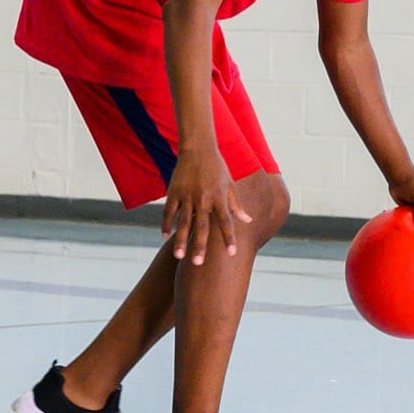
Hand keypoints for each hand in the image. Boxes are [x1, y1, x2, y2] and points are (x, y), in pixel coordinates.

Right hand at [161, 145, 249, 264]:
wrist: (198, 148)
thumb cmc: (217, 168)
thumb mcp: (230, 185)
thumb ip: (236, 205)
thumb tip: (248, 220)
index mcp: (219, 198)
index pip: (226, 222)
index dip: (229, 237)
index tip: (232, 253)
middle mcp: (204, 199)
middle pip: (202, 226)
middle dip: (200, 246)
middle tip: (198, 264)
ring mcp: (187, 196)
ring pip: (183, 222)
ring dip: (181, 240)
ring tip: (179, 257)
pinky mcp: (174, 192)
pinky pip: (169, 211)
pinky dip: (166, 224)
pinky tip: (165, 236)